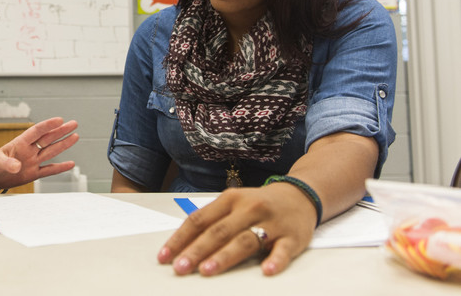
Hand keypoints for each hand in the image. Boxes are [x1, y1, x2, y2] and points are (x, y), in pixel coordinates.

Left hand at [0, 117, 78, 189]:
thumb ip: (6, 163)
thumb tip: (16, 166)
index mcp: (20, 143)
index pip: (36, 132)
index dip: (48, 125)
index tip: (59, 120)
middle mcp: (29, 151)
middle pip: (48, 138)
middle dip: (60, 131)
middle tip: (73, 123)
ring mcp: (32, 161)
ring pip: (51, 151)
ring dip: (63, 144)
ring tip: (75, 136)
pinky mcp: (33, 173)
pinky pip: (49, 170)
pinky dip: (60, 168)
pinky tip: (70, 164)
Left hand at [157, 183, 316, 275]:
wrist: (300, 195)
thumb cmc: (258, 205)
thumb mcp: (233, 204)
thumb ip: (212, 221)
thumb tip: (182, 245)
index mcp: (230, 199)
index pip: (199, 220)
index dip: (180, 238)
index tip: (165, 257)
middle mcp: (248, 208)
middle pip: (218, 231)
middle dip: (197, 250)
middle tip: (181, 268)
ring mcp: (271, 222)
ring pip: (245, 240)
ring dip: (225, 256)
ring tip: (207, 271)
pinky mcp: (292, 236)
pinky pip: (283, 250)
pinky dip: (275, 260)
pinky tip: (266, 271)